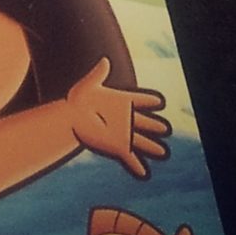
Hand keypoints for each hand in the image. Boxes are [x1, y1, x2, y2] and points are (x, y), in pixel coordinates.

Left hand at [66, 58, 170, 179]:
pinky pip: (130, 158)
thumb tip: (105, 60)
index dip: (149, 101)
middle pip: (144, 122)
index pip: (139, 100)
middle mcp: (125, 118)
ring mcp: (122, 134)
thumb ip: (99, 74)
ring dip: (152, 147)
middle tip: (165, 128)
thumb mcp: (89, 85)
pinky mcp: (117, 147)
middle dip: (155, 126)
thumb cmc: (77, 100)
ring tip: (163, 152)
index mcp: (121, 101)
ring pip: (142, 141)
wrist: (69, 119)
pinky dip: (137, 166)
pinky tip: (144, 174)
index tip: (159, 102)